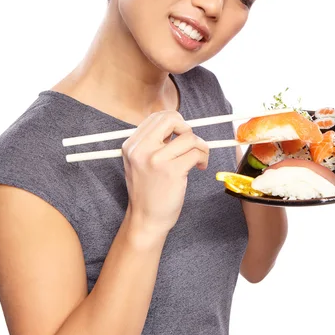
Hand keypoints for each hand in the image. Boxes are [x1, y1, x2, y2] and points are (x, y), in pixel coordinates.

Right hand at [121, 110, 208, 236]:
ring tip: (198, 159)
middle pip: (172, 118)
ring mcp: (156, 160)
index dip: (176, 123)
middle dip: (187, 129)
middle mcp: (141, 149)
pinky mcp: (172, 171)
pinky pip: (196, 153)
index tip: (181, 137)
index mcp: (132, 144)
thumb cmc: (148, 190)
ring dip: (200, 146)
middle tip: (190, 145)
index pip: (157, 116)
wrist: (146, 218)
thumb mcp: (140, 162)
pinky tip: (200, 167)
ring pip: (189, 137)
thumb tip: (178, 123)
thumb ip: (152, 142)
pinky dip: (203, 157)